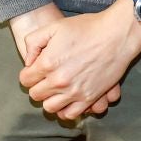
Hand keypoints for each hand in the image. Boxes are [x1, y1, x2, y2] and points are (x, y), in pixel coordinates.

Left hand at [7, 3, 121, 115]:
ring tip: (56, 90)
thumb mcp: (54, 26)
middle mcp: (58, 81)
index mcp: (47, 63)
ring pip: (50, 108)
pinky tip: (68, 99)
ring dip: (50, 99)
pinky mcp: (89, 98)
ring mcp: (74, 92)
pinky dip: (65, 110)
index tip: (36, 69)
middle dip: (37, 86)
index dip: (28, 73)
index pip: (25, 79)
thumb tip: (28, 61)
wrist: (116, 35)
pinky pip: (70, 114)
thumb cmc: (86, 28)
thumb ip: (33, 42)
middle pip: (35, 95)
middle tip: (46, 78)